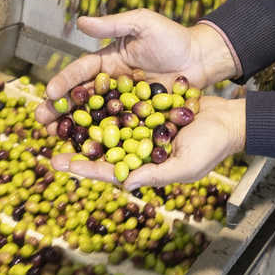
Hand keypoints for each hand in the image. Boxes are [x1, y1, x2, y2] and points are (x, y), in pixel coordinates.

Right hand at [33, 10, 238, 124]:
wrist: (202, 59)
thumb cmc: (173, 36)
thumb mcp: (142, 23)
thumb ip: (113, 24)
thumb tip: (79, 22)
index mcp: (108, 62)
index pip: (81, 71)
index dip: (65, 82)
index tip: (49, 93)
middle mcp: (111, 84)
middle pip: (80, 98)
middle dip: (58, 109)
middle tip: (39, 120)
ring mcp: (124, 104)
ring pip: (94, 117)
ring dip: (73, 128)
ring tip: (53, 138)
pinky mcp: (139, 119)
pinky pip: (118, 130)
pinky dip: (102, 141)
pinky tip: (86, 152)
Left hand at [51, 93, 244, 189]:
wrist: (228, 119)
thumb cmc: (211, 148)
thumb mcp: (185, 165)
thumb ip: (156, 175)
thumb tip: (124, 184)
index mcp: (142, 168)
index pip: (107, 171)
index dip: (84, 167)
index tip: (61, 162)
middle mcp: (136, 150)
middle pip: (99, 148)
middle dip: (73, 144)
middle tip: (46, 136)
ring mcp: (139, 129)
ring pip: (105, 125)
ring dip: (82, 120)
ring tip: (57, 112)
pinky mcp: (144, 108)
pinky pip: (119, 104)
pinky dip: (102, 99)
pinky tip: (83, 89)